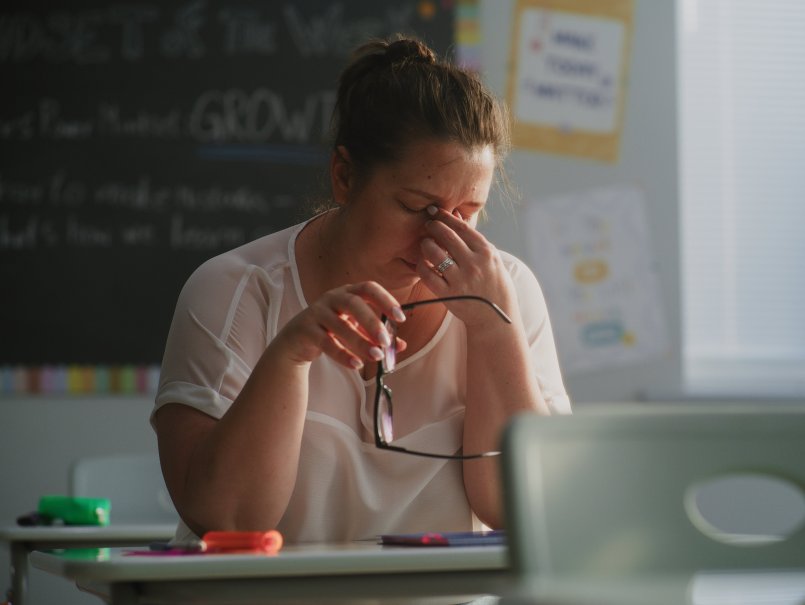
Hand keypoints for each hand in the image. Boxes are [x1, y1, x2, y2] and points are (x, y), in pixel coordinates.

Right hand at [276, 281, 406, 369]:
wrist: (296, 341)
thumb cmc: (330, 330)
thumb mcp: (355, 330)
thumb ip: (376, 336)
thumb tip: (400, 346)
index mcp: (347, 293)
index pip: (369, 288)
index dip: (386, 300)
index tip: (400, 317)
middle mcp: (331, 298)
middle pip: (353, 303)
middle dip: (372, 322)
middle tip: (385, 341)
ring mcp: (317, 312)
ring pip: (340, 325)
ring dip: (360, 342)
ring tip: (376, 356)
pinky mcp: (306, 330)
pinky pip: (326, 342)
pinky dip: (343, 355)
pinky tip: (356, 364)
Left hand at [416, 207, 516, 326]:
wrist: (496, 318)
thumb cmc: (493, 284)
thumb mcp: (491, 259)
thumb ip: (473, 239)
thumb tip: (456, 217)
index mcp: (486, 253)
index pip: (462, 228)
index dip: (446, 217)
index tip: (436, 211)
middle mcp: (474, 264)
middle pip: (447, 237)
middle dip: (434, 227)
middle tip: (427, 224)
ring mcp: (461, 280)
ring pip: (435, 254)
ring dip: (426, 245)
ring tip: (425, 244)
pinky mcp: (449, 295)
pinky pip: (428, 275)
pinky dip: (421, 266)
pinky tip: (422, 263)